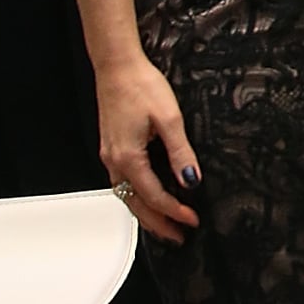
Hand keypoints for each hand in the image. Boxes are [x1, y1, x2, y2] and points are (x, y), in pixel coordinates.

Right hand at [96, 56, 200, 241]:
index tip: (193, 221)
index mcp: (128, 157)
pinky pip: (123, 182)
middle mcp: (114, 160)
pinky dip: (137, 197)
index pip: (154, 196)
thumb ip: (180, 153)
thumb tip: (191, 181)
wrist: (117, 66)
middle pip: (136, 204)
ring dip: (146, 213)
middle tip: (178, 237)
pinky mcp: (111, 147)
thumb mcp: (169, 119)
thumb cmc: (140, 86)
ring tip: (166, 225)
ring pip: (127, 195)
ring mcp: (110, 155)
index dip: (175, 212)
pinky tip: (148, 197)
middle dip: (158, 224)